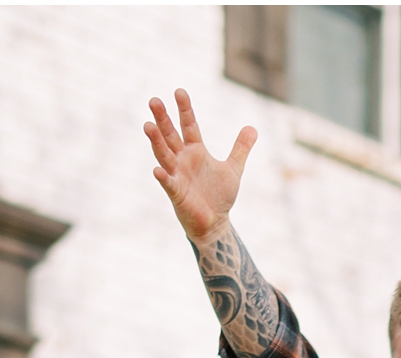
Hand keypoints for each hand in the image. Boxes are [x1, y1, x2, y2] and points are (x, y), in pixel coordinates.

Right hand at [145, 88, 256, 243]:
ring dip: (156, 141)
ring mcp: (177, 175)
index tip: (179, 91)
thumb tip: (253, 128)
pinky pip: (168, 184)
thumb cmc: (219, 196)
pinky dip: (163, 177)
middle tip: (154, 101)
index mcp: (196, 151)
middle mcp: (183, 159)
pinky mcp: (176, 193)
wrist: (215, 223)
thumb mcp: (233, 169)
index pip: (189, 125)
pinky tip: (157, 171)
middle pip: (170, 135)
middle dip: (162, 119)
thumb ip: (240, 149)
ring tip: (147, 125)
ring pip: (164, 155)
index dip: (185, 109)